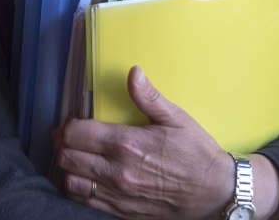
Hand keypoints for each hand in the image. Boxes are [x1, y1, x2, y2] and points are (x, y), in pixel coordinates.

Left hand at [56, 66, 233, 218]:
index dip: (68, 125)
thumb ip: (149, 97)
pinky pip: (85, 201)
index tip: (74, 121)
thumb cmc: (197, 154)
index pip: (76, 133)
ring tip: (76, 157)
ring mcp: (117, 194)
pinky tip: (85, 177)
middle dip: (63, 144)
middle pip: (66, 157)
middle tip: (71, 137)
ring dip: (67, 168)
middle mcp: (116, 171)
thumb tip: (133, 72)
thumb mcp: (176, 119)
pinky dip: (78, 188)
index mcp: (126, 143)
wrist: (215, 192)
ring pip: (70, 182)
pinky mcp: (121, 211)